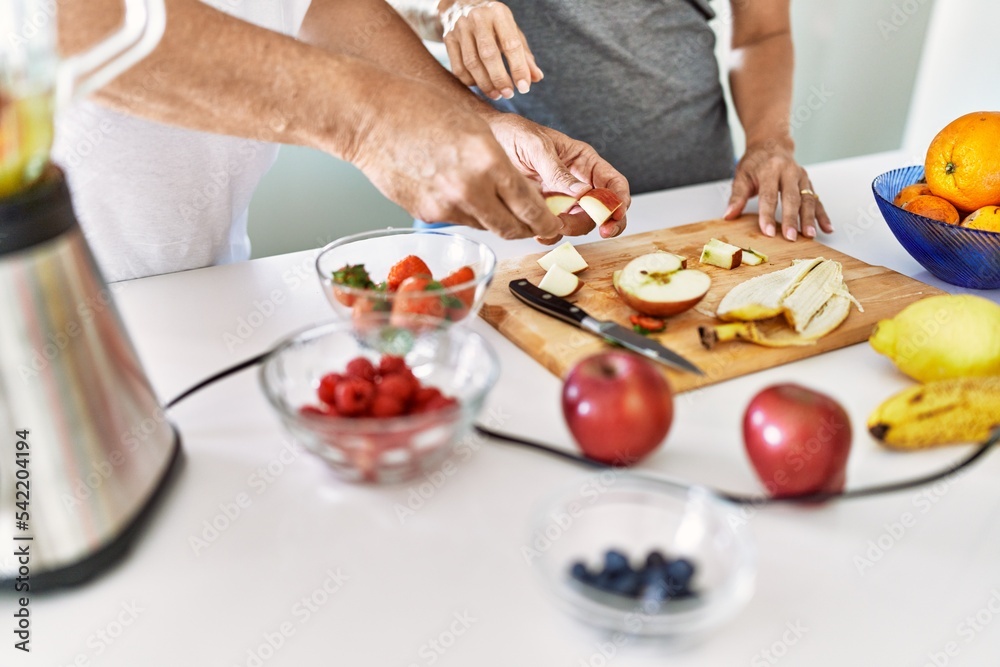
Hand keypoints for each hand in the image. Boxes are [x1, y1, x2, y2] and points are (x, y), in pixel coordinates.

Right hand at [350, 78, 559, 239]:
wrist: (369, 117)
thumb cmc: (420, 109)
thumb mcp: (476, 129)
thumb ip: (501, 164)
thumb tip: (520, 194)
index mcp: (489, 161)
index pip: (531, 208)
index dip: (547, 222)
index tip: (553, 225)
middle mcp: (470, 190)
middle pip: (512, 229)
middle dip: (527, 230)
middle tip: (533, 225)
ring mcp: (446, 206)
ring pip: (485, 226)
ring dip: (494, 218)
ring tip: (487, 195)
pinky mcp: (426, 214)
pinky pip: (458, 220)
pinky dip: (465, 212)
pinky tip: (455, 189)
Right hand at [439, 1, 542, 99]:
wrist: (461, 5)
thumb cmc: (494, 23)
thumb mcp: (512, 31)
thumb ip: (525, 55)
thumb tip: (537, 78)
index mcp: (499, 13)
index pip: (511, 44)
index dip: (519, 69)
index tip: (524, 88)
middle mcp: (478, 18)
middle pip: (488, 55)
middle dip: (500, 79)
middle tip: (509, 94)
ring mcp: (460, 28)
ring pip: (471, 63)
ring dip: (485, 84)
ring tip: (497, 94)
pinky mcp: (447, 38)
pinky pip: (458, 67)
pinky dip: (470, 82)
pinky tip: (481, 86)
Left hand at [485, 113, 630, 243]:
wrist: (487, 140)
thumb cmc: (514, 134)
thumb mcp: (537, 147)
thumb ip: (558, 171)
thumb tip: (583, 193)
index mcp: (583, 162)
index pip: (613, 183)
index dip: (620, 201)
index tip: (615, 215)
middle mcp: (577, 182)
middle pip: (601, 209)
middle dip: (602, 221)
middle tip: (600, 231)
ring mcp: (561, 199)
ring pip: (580, 223)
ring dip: (572, 229)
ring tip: (555, 224)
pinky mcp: (544, 210)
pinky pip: (555, 228)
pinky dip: (550, 233)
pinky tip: (539, 229)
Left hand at [724, 140, 832, 240]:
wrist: (771, 143)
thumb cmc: (755, 162)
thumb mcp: (741, 175)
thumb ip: (737, 196)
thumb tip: (728, 215)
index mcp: (770, 169)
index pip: (769, 195)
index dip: (768, 214)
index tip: (768, 231)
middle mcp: (789, 172)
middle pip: (791, 198)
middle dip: (792, 219)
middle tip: (791, 237)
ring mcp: (801, 177)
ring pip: (808, 199)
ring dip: (810, 218)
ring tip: (809, 235)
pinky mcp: (808, 182)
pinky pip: (817, 199)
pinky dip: (823, 215)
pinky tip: (827, 228)